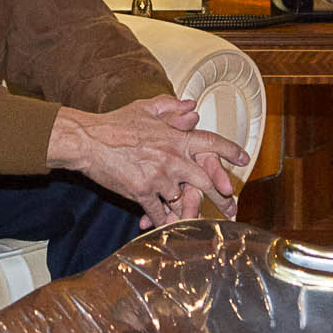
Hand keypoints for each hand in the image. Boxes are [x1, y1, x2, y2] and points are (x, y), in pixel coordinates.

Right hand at [51, 96, 244, 226]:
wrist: (88, 140)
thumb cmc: (115, 122)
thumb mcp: (146, 108)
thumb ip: (172, 107)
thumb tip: (192, 106)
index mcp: (177, 137)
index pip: (212, 143)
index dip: (231, 151)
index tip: (245, 159)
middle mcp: (173, 158)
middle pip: (206, 182)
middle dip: (221, 197)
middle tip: (232, 209)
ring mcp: (158, 177)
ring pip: (182, 201)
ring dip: (187, 211)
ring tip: (198, 223)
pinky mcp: (142, 192)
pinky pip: (159, 212)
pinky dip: (163, 220)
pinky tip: (166, 226)